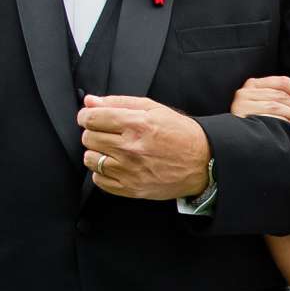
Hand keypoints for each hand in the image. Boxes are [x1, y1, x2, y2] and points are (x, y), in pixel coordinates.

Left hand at [78, 95, 211, 196]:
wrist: (203, 163)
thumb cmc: (180, 134)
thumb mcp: (154, 109)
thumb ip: (119, 102)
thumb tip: (90, 102)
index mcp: (137, 124)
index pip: (92, 118)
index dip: (86, 116)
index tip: (90, 118)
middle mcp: (131, 148)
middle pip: (88, 138)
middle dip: (93, 132)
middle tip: (106, 133)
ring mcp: (129, 170)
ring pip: (90, 159)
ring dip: (96, 152)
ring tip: (111, 150)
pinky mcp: (130, 188)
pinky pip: (99, 181)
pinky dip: (103, 172)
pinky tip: (116, 165)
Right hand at [231, 75, 289, 127]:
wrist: (234, 140)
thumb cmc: (257, 121)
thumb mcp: (277, 106)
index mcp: (255, 84)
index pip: (284, 82)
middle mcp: (247, 90)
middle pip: (281, 94)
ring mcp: (242, 102)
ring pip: (276, 105)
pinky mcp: (240, 115)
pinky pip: (267, 116)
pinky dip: (282, 121)